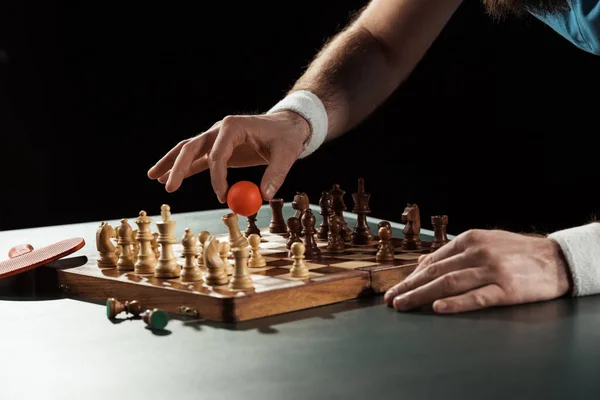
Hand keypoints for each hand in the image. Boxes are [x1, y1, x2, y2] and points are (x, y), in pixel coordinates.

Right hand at [147, 111, 310, 202]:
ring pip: (188, 150)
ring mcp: (216, 138)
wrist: (287, 126)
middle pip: (192, 147)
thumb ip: (276, 174)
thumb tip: (264, 195)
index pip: (217, 153)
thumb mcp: (286, 154)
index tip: (221, 197)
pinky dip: (183, 168)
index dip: (217, 177)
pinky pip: (198, 159)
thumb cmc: (286, 137)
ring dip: (172, 163)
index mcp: (234, 127)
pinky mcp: (218, 148)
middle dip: (178, 167)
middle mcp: (220, 129)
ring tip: (154, 177)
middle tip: (168, 187)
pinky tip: (167, 177)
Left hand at [383, 229, 570, 313]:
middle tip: (391, 299)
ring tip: (403, 305)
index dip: (411, 276)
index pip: (433, 260)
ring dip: (421, 295)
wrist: (557, 259)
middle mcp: (478, 252)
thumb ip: (456, 253)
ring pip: (449, 283)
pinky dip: (455, 303)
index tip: (396, 287)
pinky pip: (476, 297)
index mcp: (470, 239)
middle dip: (409, 286)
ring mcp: (492, 271)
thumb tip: (425, 264)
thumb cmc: (517, 252)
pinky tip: (438, 308)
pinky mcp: (507, 289)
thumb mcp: (485, 242)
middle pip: (435, 272)